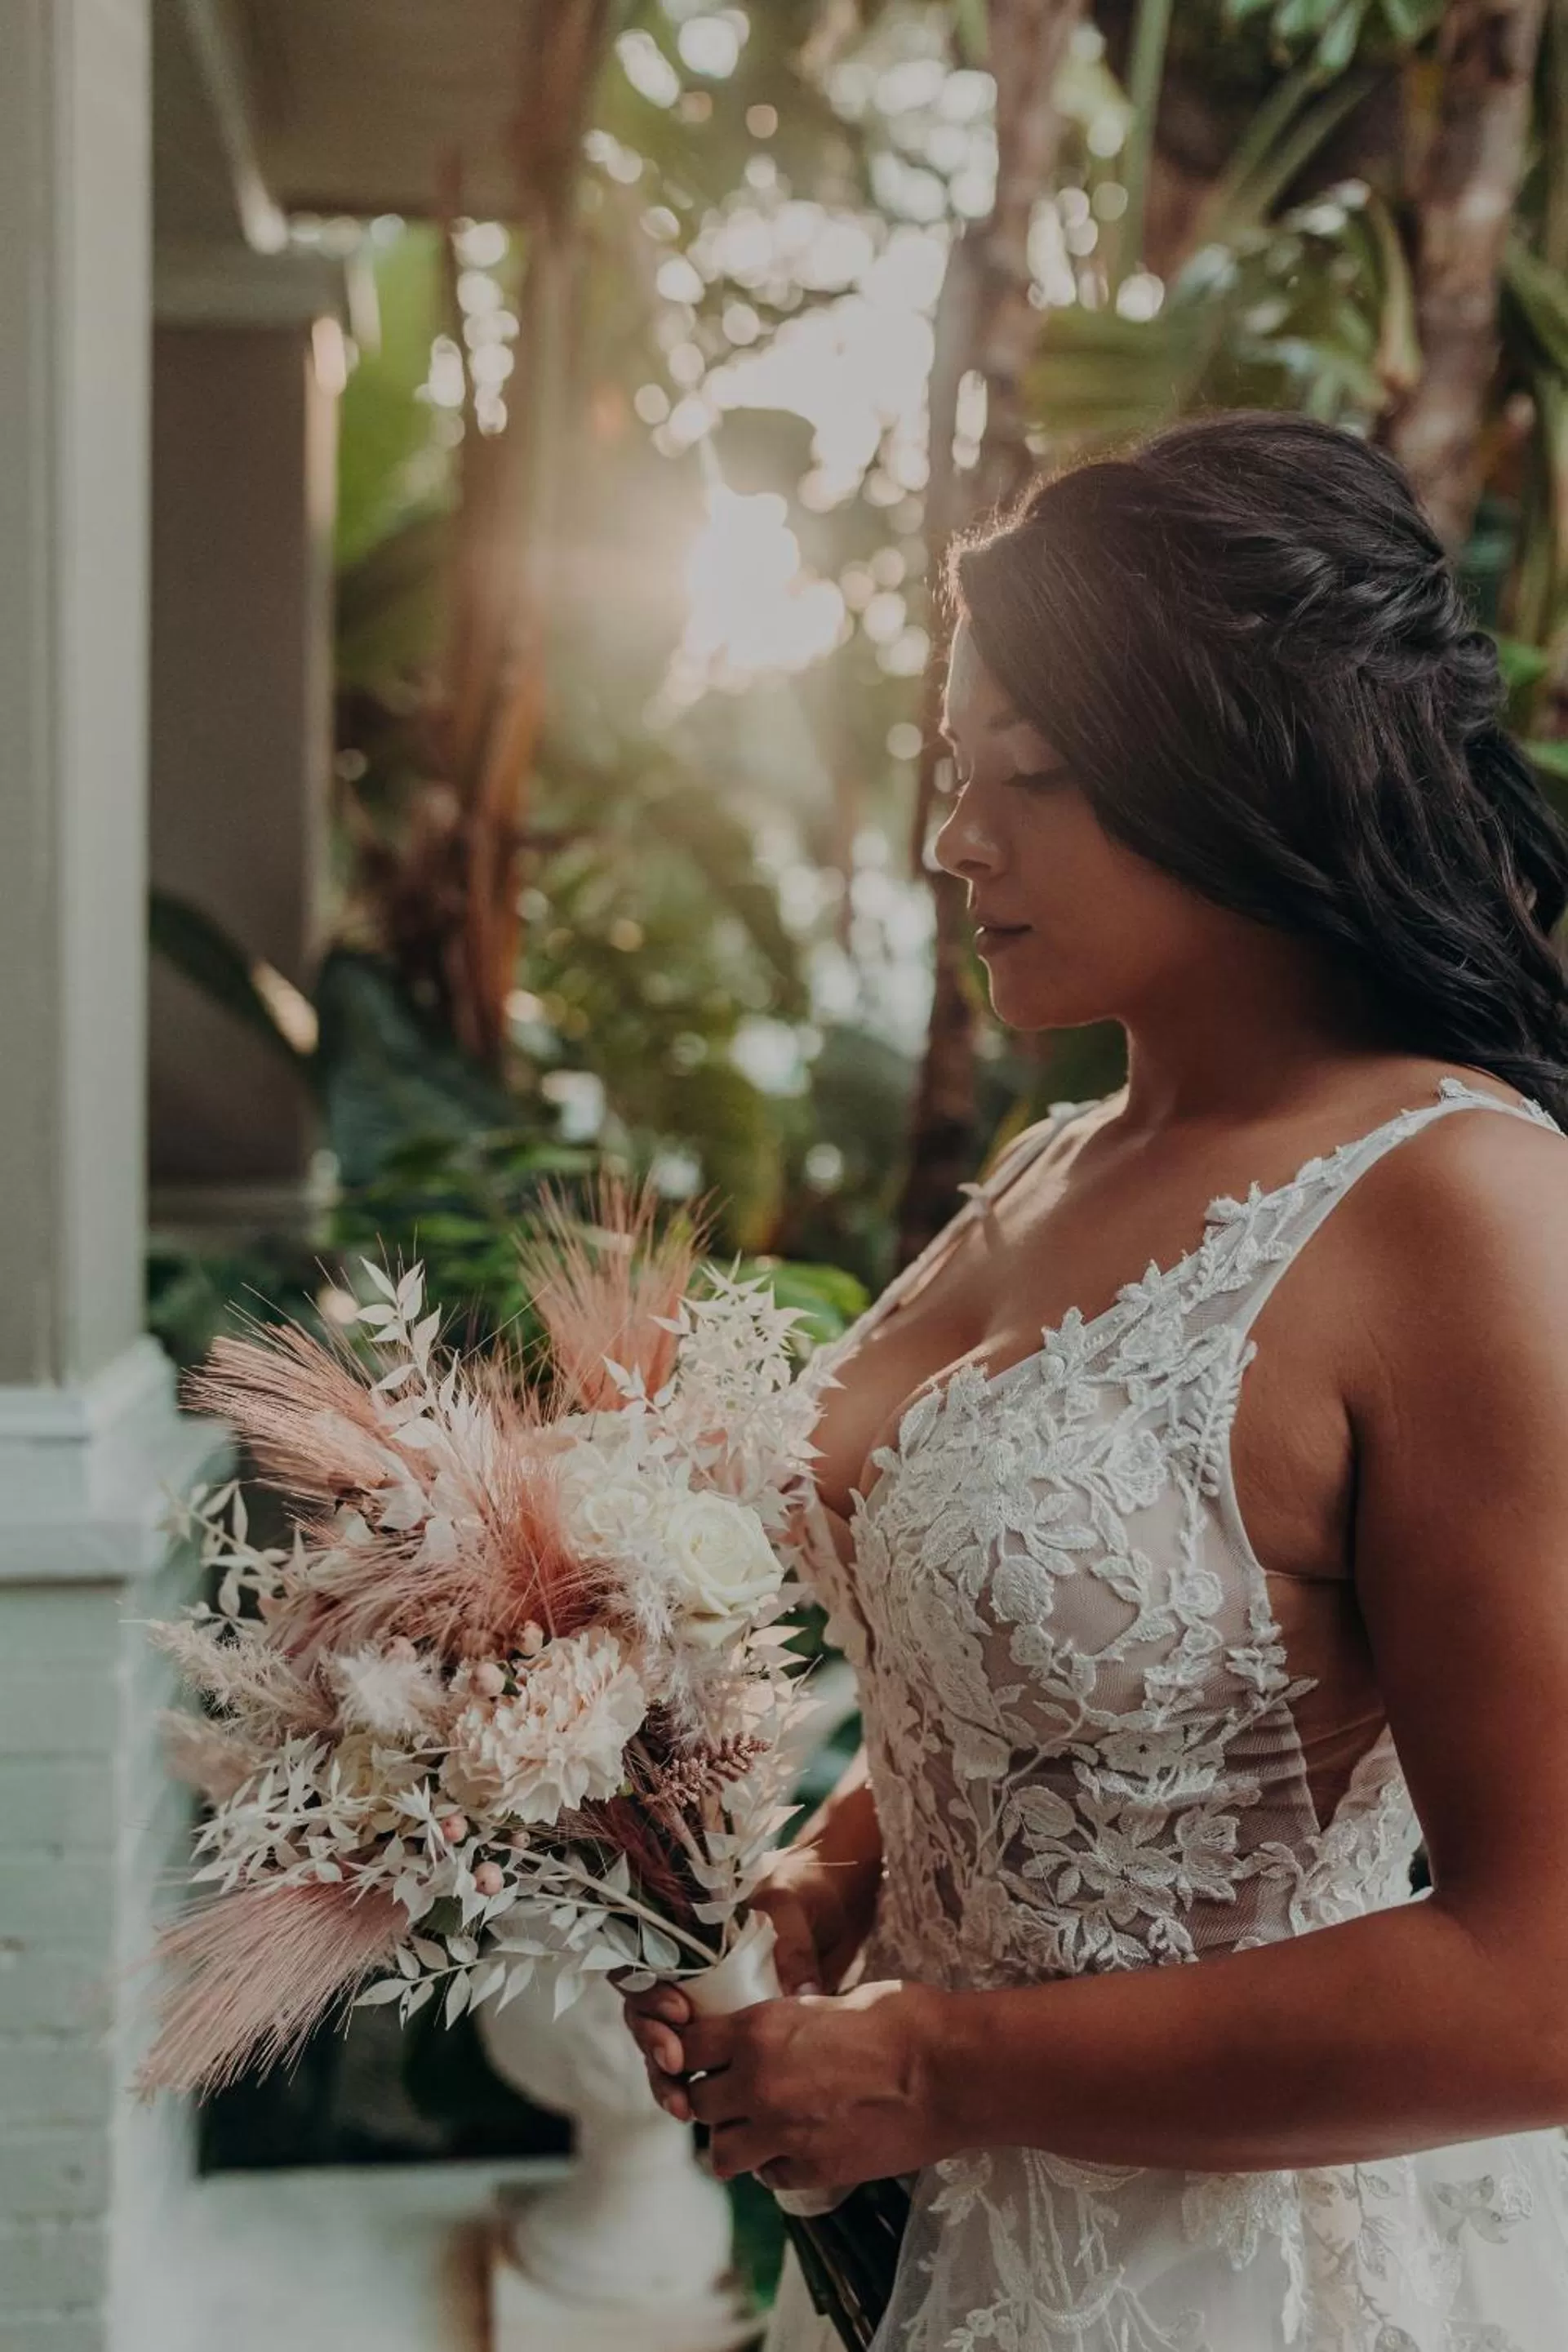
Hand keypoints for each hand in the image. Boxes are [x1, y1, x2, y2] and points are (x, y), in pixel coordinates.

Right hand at [619, 1846, 866, 2122]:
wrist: (829, 1909)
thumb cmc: (800, 1896)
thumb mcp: (793, 1909)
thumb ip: (791, 1950)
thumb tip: (800, 1998)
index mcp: (686, 1934)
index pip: (640, 1964)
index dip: (649, 1993)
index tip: (682, 2012)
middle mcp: (684, 1973)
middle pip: (643, 2013)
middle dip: (653, 2044)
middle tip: (676, 2065)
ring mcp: (700, 2006)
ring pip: (662, 2047)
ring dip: (665, 2079)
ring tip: (685, 2108)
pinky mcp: (723, 2036)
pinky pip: (694, 2067)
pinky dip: (690, 2091)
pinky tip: (697, 2113)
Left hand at [678, 1977, 954, 2192]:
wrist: (948, 2071)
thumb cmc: (901, 2019)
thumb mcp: (830, 2000)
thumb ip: (788, 2023)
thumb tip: (775, 2033)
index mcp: (760, 2030)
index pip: (687, 2047)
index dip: (692, 2053)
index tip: (706, 2056)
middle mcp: (758, 2084)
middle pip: (698, 2104)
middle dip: (714, 2100)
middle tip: (739, 2094)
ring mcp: (783, 2134)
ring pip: (721, 2153)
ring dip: (737, 2140)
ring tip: (764, 2128)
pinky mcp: (813, 2171)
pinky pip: (769, 2178)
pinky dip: (775, 2167)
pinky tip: (800, 2147)